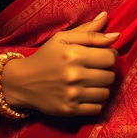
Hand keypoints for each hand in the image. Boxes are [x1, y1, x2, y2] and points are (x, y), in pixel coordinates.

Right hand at [1, 11, 119, 116]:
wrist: (23, 82)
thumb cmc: (46, 56)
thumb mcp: (63, 38)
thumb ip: (90, 32)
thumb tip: (113, 27)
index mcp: (74, 53)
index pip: (110, 57)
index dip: (110, 55)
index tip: (103, 55)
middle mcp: (74, 75)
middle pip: (110, 76)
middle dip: (106, 71)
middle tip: (96, 68)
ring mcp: (72, 94)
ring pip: (106, 93)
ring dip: (102, 87)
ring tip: (92, 81)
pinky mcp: (70, 110)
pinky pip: (97, 108)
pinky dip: (96, 102)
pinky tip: (87, 93)